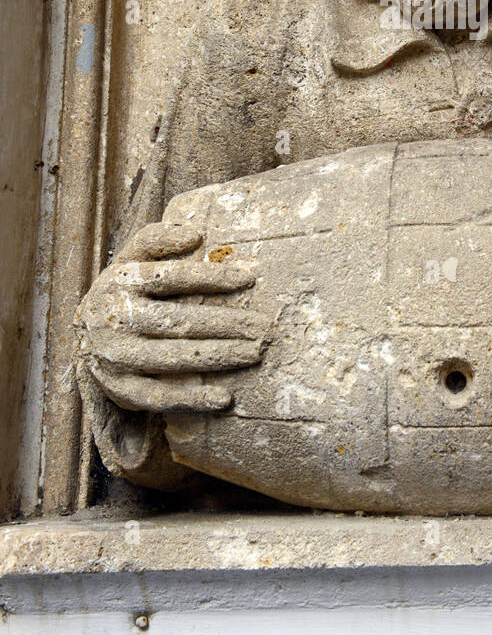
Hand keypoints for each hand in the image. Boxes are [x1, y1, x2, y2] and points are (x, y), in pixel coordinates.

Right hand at [75, 221, 266, 413]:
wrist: (84, 336)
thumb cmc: (123, 290)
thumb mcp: (130, 258)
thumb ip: (157, 239)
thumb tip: (196, 235)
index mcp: (122, 282)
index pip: (173, 277)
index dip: (213, 277)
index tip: (249, 279)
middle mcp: (117, 320)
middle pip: (180, 321)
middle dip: (228, 324)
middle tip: (264, 327)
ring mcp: (118, 357)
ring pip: (175, 358)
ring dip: (220, 357)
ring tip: (255, 354)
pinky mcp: (121, 389)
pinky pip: (161, 397)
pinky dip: (194, 399)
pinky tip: (226, 398)